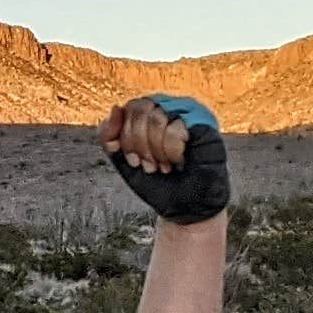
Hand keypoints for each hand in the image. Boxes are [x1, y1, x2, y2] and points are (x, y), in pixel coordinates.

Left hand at [101, 94, 227, 222]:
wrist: (184, 207)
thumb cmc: (159, 183)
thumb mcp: (122, 160)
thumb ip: (109, 135)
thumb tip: (117, 108)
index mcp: (149, 112)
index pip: (127, 109)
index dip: (126, 138)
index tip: (135, 162)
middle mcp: (168, 105)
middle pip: (139, 108)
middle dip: (139, 144)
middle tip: (151, 165)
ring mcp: (187, 110)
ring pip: (156, 118)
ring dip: (156, 151)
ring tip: (165, 165)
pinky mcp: (203, 121)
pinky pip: (175, 128)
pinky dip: (171, 152)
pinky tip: (180, 161)